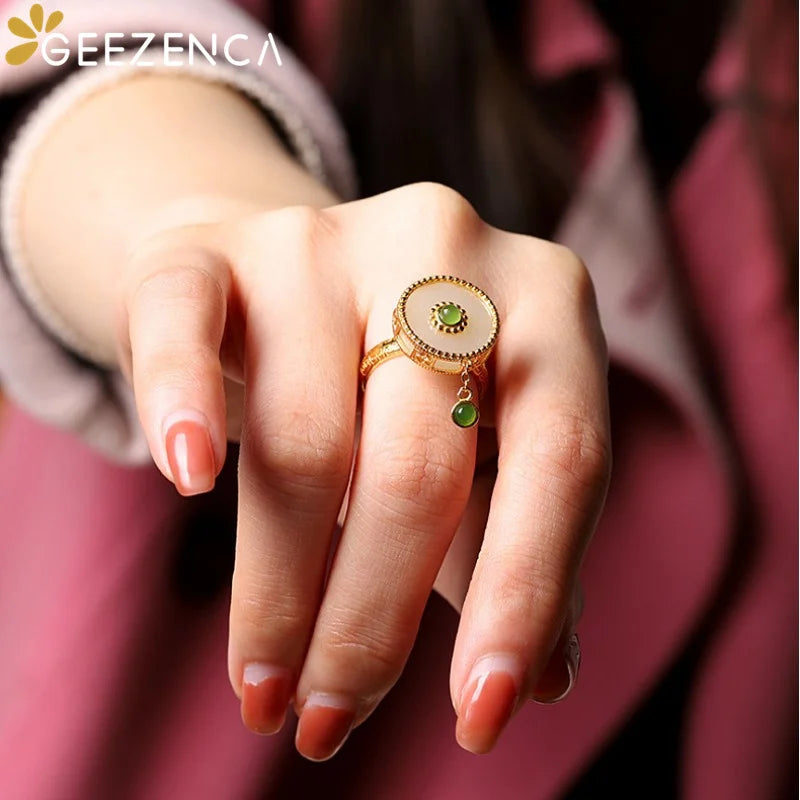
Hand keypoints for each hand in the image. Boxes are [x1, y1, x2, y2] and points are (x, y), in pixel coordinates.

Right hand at [118, 182, 610, 758]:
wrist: (289, 277)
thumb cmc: (403, 384)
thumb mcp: (480, 450)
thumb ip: (512, 545)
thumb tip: (544, 677)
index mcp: (547, 303)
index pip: (562, 459)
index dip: (523, 595)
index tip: (479, 720)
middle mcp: (446, 250)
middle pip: (419, 464)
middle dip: (371, 620)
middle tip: (330, 721)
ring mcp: (325, 239)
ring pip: (302, 437)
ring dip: (280, 588)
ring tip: (265, 686)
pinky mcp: (216, 251)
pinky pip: (188, 319)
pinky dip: (183, 401)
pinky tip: (184, 474)